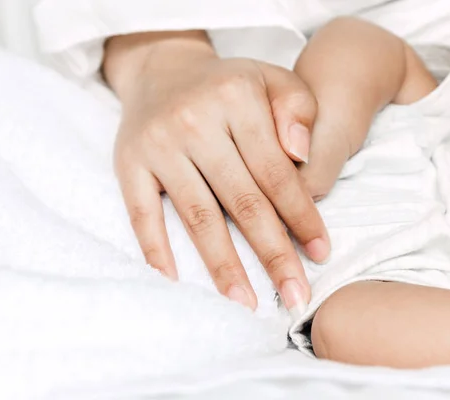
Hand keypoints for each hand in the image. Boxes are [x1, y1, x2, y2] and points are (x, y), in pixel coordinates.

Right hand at [104, 31, 329, 311]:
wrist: (163, 70)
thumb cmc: (229, 85)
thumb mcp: (273, 79)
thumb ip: (298, 110)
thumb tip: (301, 155)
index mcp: (238, 98)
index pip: (277, 172)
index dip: (301, 216)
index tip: (321, 253)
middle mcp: (195, 121)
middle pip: (242, 201)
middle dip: (273, 254)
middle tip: (295, 295)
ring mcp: (158, 144)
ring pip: (198, 216)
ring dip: (223, 266)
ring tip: (247, 302)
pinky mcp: (128, 162)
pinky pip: (142, 214)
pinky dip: (158, 250)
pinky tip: (177, 281)